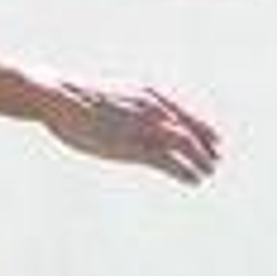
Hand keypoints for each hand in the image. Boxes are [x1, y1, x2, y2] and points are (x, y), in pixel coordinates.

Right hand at [36, 77, 221, 185]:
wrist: (60, 97)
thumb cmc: (76, 99)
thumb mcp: (110, 97)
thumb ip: (127, 106)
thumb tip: (124, 114)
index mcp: (149, 94)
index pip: (186, 113)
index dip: (204, 128)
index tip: (215, 140)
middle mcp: (154, 109)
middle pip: (191, 128)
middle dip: (207, 146)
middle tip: (216, 161)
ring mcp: (145, 127)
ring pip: (186, 145)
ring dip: (201, 161)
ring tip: (207, 173)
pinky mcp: (134, 146)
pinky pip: (169, 161)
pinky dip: (185, 171)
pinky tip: (193, 181)